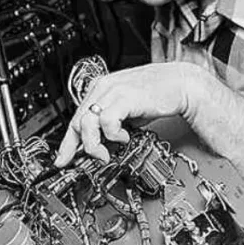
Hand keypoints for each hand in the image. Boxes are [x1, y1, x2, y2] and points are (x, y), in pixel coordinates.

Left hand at [54, 62, 206, 165]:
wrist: (181, 84)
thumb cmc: (157, 95)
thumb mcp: (127, 112)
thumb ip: (111, 124)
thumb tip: (100, 145)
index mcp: (100, 89)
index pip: (75, 118)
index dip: (67, 143)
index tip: (63, 159)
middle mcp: (102, 88)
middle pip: (76, 122)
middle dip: (78, 148)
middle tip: (90, 160)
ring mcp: (112, 92)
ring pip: (86, 123)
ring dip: (94, 144)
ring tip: (107, 152)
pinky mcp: (124, 97)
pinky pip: (107, 121)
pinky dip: (113, 134)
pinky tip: (124, 136)